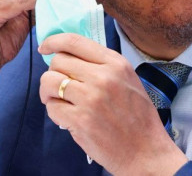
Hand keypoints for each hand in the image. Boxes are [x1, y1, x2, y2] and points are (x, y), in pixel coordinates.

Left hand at [39, 34, 188, 174]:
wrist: (146, 150)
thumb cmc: (137, 116)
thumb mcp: (128, 79)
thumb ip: (103, 66)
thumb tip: (70, 58)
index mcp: (115, 63)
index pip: (75, 41)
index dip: (53, 41)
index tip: (45, 47)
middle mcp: (102, 76)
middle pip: (58, 61)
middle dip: (53, 72)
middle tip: (58, 86)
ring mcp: (90, 98)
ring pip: (49, 82)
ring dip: (48, 92)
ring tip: (58, 101)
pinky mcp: (80, 120)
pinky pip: (51, 107)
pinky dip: (54, 111)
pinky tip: (66, 117)